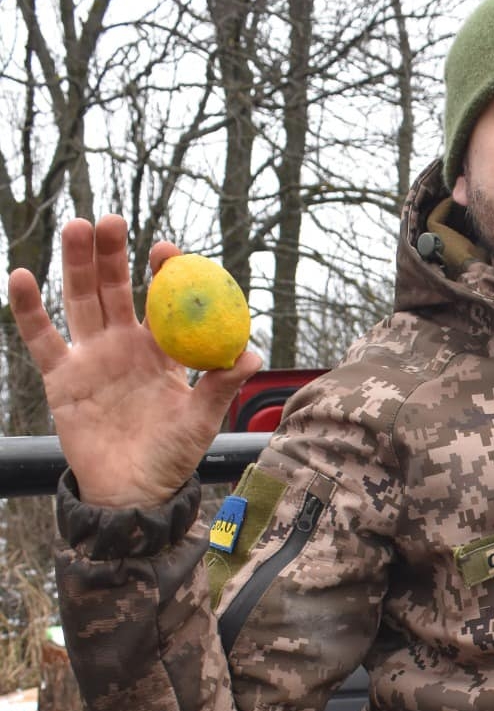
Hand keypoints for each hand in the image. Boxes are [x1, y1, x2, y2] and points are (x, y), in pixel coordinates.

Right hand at [6, 215, 260, 508]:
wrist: (133, 490)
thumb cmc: (173, 455)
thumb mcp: (202, 419)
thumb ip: (221, 384)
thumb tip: (252, 353)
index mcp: (163, 350)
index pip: (162, 301)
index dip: (162, 273)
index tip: (165, 250)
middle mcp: (125, 345)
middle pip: (115, 289)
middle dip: (112, 254)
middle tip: (111, 220)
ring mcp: (91, 357)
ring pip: (80, 301)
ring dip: (76, 265)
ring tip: (77, 226)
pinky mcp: (61, 377)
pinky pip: (42, 338)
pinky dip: (29, 309)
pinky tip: (24, 277)